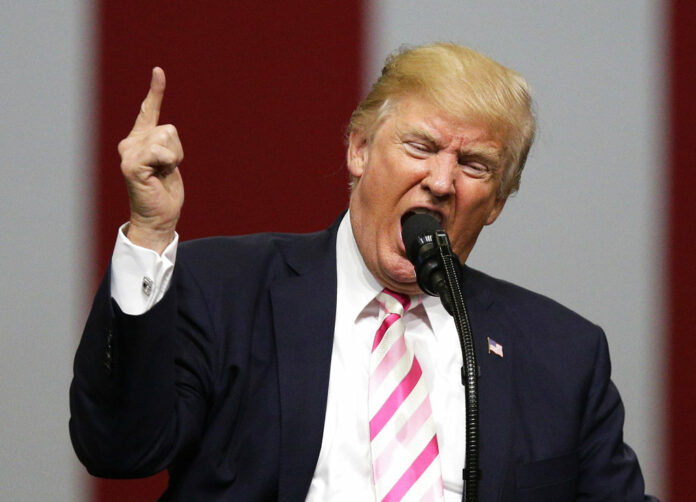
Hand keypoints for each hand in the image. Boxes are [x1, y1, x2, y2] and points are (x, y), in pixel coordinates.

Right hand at [118, 67, 183, 252]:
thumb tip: (167, 133)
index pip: (149, 111)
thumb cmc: (164, 193)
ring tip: (162, 174)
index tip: (158, 71)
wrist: (158, 217)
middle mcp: (129, 143)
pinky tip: (158, 177)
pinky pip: (161, 152)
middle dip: (177, 152)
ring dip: (173, 159)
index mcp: (138, 141)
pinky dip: (168, 164)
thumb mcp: (168, 162)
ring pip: (167, 138)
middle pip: (169, 130)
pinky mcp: (131, 165)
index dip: (156, 91)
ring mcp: (128, 153)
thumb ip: (164, 146)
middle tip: (165, 171)